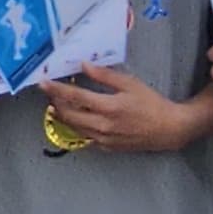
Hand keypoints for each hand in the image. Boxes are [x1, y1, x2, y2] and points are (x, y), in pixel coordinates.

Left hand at [34, 61, 212, 153]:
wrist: (169, 129)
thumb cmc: (151, 103)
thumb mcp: (130, 83)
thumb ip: (104, 75)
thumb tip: (84, 65)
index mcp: (108, 107)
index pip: (74, 97)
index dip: (56, 89)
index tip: (43, 82)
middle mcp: (102, 126)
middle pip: (68, 115)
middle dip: (55, 102)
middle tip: (49, 92)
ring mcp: (103, 139)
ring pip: (74, 128)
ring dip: (63, 115)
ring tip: (56, 104)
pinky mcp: (106, 147)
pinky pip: (85, 137)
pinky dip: (77, 126)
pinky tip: (75, 118)